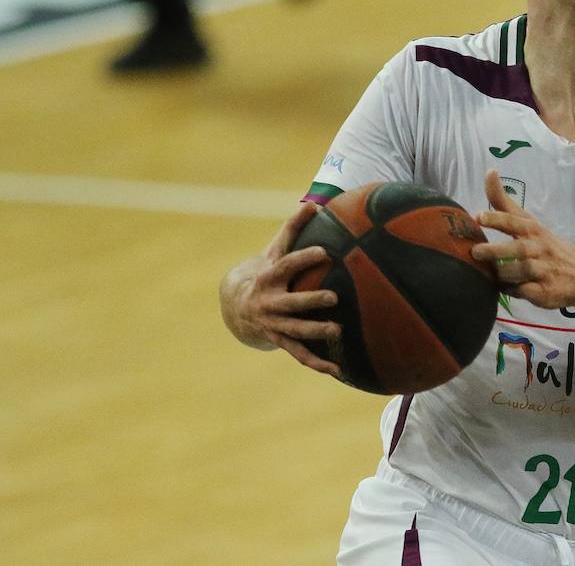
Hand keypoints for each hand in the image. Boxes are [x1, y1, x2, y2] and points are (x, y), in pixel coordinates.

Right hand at [221, 202, 341, 375]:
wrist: (236, 305)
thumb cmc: (266, 271)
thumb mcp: (274, 250)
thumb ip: (293, 229)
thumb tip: (315, 203)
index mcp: (269, 277)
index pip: (287, 266)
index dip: (304, 258)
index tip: (325, 252)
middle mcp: (269, 302)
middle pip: (291, 302)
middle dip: (310, 300)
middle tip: (333, 296)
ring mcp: (274, 324)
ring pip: (296, 331)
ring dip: (316, 332)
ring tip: (338, 331)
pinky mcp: (280, 341)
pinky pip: (299, 354)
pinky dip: (317, 363)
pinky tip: (338, 370)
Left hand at [471, 169, 574, 308]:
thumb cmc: (544, 244)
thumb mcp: (528, 221)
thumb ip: (504, 201)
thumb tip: (489, 172)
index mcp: (533, 230)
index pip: (515, 221)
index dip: (498, 218)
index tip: (479, 216)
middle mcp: (539, 249)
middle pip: (518, 249)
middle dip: (496, 250)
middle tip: (475, 251)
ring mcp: (544, 272)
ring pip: (520, 272)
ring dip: (502, 273)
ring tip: (487, 273)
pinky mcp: (545, 293)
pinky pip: (525, 292)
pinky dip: (512, 291)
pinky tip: (503, 288)